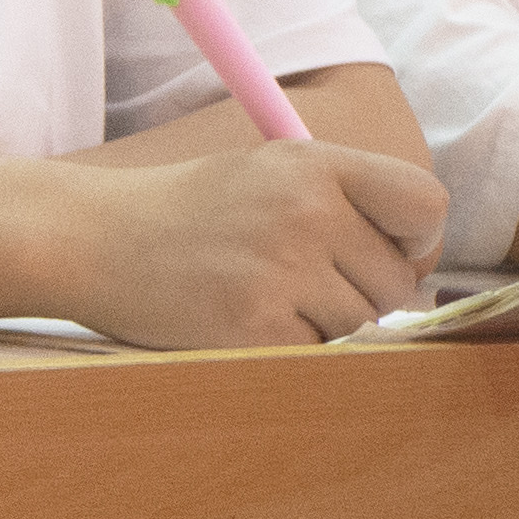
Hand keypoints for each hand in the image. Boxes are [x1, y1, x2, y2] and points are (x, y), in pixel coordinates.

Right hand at [68, 142, 446, 348]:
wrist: (92, 236)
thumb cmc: (188, 212)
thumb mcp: (265, 173)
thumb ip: (343, 204)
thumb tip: (420, 270)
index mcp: (311, 162)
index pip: (426, 203)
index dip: (415, 238)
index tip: (383, 250)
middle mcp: (304, 209)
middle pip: (397, 283)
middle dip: (360, 294)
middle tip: (295, 280)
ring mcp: (281, 268)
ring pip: (360, 325)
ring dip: (322, 324)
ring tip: (259, 294)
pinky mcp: (257, 325)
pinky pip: (316, 355)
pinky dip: (287, 349)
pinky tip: (240, 319)